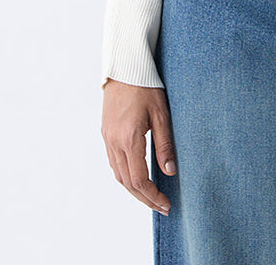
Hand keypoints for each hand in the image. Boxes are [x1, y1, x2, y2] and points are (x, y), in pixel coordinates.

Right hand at [101, 78, 175, 215]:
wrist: (125, 68)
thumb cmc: (147, 87)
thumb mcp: (162, 114)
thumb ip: (165, 144)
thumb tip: (170, 172)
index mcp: (129, 139)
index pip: (139, 180)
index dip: (152, 196)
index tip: (166, 204)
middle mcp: (114, 142)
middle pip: (127, 183)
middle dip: (144, 199)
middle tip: (162, 207)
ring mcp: (107, 138)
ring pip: (118, 175)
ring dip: (134, 190)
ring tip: (151, 197)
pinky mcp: (106, 133)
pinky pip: (114, 163)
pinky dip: (125, 176)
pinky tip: (137, 177)